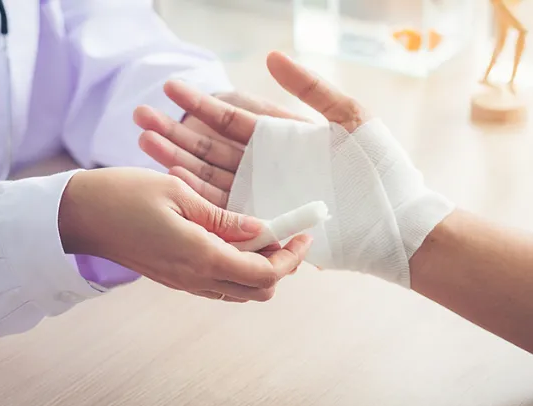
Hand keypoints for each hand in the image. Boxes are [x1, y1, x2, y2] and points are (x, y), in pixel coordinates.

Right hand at [58, 168, 311, 301]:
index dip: (291, 257)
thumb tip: (261, 230)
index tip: (303, 232)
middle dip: (281, 266)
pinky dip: (237, 269)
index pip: (264, 273)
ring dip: (260, 269)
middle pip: (258, 291)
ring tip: (265, 234)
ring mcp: (184, 283)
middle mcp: (195, 278)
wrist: (78, 216)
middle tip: (286, 234)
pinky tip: (236, 239)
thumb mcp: (179, 194)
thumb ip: (224, 217)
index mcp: (201, 256)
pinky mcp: (175, 280)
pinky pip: (219, 286)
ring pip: (239, 291)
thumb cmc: (124, 194)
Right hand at [133, 51, 370, 207]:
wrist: (392, 223)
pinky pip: (222, 208)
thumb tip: (271, 56)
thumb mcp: (351, 120)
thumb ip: (311, 89)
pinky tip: (168, 177)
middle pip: (212, 146)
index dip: (201, 103)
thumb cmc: (378, 170)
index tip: (170, 88)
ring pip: (209, 175)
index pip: (232, 117)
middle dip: (176, 131)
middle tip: (140, 115)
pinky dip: (195, 194)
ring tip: (142, 140)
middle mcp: (266, 167)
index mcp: (282, 139)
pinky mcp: (260, 222)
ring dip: (176, 159)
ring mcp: (260, 195)